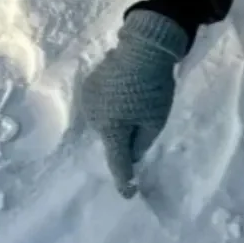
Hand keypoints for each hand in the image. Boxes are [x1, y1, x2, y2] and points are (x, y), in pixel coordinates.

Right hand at [77, 9, 188, 196]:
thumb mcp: (155, 120)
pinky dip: (109, 104)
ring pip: (104, 122)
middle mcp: (94, 119)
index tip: (128, 194)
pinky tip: (122, 89)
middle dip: (123, 136)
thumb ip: (141, 144)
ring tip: (133, 99)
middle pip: (111, 138)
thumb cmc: (153, 87)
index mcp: (112, 130)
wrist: (142, 48)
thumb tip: (129, 156)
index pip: (118, 162)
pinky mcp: (88, 87)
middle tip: (142, 116)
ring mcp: (88, 102)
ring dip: (115, 119)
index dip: (123, 180)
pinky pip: (99, 105)